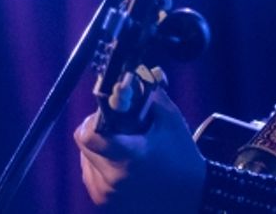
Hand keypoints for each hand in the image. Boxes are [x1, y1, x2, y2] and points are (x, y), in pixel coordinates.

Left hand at [74, 87, 206, 212]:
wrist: (190, 196)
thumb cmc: (181, 157)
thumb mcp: (170, 120)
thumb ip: (149, 93)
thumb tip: (132, 74)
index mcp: (128, 158)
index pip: (88, 134)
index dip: (94, 119)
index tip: (108, 114)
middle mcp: (112, 179)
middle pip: (84, 142)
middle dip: (99, 129)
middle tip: (121, 128)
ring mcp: (106, 193)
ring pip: (85, 156)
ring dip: (100, 147)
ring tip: (125, 147)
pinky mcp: (103, 201)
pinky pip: (90, 171)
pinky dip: (101, 163)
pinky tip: (123, 163)